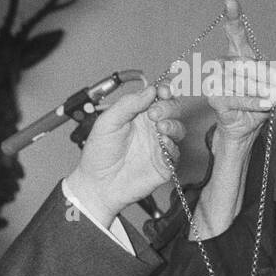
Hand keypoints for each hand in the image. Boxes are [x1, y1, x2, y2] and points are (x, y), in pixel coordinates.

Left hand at [65, 85, 184, 226]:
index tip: (163, 90)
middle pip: (172, 110)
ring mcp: (159, 145)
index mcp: (138, 115)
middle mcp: (151, 128)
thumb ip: (127, 105)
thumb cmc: (98, 155)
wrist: (97, 185)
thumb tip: (149, 90)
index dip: (165, 90)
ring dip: (173, 124)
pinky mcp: (164, 164)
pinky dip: (173, 145)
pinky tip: (163, 143)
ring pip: (178, 128)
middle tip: (155, 112)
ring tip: (160, 126)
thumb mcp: (107, 122)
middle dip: (169, 106)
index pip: (158, 97)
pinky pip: (176, 152)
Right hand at [166, 0, 275, 147]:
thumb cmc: (257, 99)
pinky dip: (254, 101)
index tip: (230, 1)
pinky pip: (235, 98)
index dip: (232, 17)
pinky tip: (267, 103)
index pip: (234, 32)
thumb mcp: (269, 85)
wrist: (244, 126)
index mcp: (238, 54)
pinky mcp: (214, 99)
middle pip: (241, 62)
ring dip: (261, 89)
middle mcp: (223, 64)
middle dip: (263, 74)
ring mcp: (215, 80)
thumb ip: (271, 78)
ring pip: (239, 80)